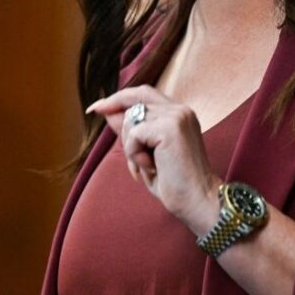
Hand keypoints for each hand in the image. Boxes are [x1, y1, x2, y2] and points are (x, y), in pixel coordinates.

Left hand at [86, 85, 221, 234]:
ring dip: (131, 148)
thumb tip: (106, 110)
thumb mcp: (146, 153)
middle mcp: (179, 110)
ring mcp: (176, 116)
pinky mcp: (170, 128)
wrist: (197, 201)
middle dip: (124, 133)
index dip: (118, 98)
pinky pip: (133, 134)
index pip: (142, 93)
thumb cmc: (174, 182)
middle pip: (132, 105)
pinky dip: (134, 154)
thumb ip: (130, 130)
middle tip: (138, 162)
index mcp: (178, 114)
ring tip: (150, 167)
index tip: (96, 107)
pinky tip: (152, 168)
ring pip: (130, 120)